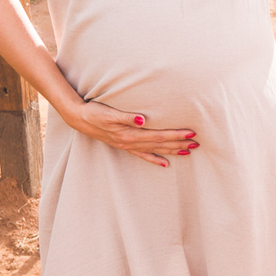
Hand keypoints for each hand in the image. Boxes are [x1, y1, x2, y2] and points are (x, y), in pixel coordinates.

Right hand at [70, 100, 198, 168]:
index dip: (175, 135)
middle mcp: (130, 142)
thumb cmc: (94, 112)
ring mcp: (127, 145)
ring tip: (188, 151)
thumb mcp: (109, 113)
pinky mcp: (124, 145)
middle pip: (160, 144)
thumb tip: (143, 120)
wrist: (78, 118)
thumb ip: (127, 117)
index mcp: (130, 134)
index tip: (191, 134)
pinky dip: (155, 159)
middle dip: (179, 144)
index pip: (158, 135)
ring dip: (171, 151)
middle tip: (197, 144)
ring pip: (154, 150)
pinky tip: (165, 164)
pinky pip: (142, 155)